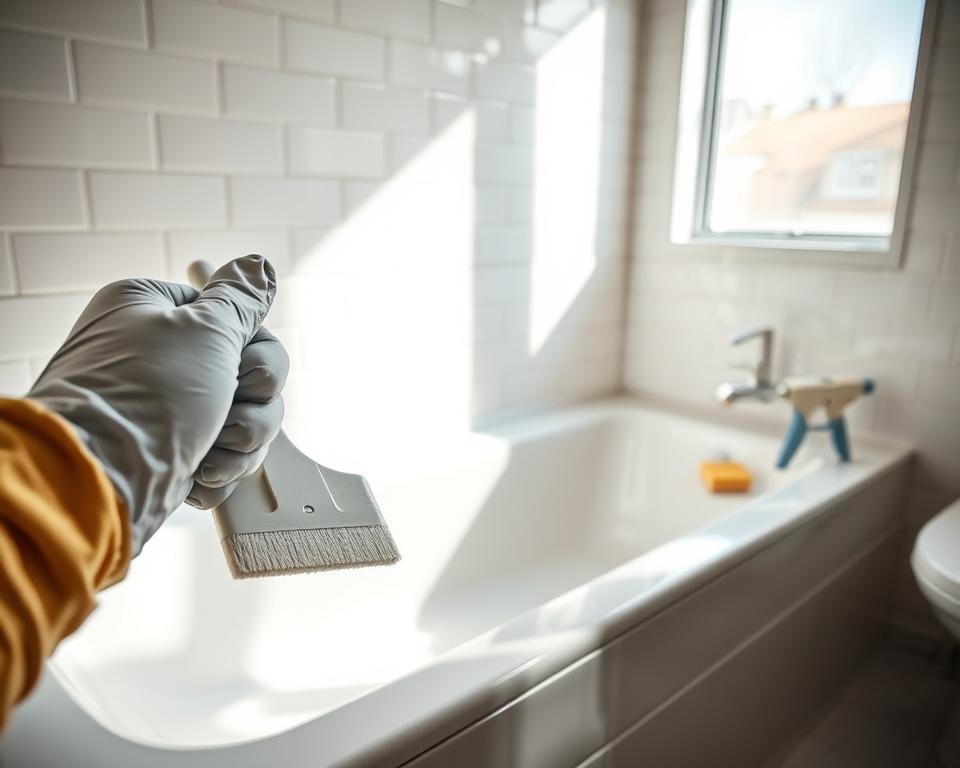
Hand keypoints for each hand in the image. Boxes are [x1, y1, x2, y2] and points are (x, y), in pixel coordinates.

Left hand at [29, 256, 288, 555]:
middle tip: (232, 417)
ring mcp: (168, 406)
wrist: (100, 484)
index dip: (253, 348)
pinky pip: (225, 454)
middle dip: (256, 402)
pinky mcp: (175, 450)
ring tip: (214, 456)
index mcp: (153, 310)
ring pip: (246, 416)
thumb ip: (239, 299)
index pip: (233, 315)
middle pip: (252, 370)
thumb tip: (258, 264)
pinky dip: (222, 468)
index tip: (242, 369)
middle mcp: (159, 356)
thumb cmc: (146, 398)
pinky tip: (200, 475)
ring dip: (243, 441)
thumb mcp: (204, 331)